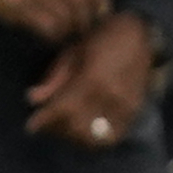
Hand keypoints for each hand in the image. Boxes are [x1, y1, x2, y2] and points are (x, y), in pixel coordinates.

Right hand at [0, 0, 108, 41]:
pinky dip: (54, 35)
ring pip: (67, 17)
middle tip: (85, 30)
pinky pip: (48, 26)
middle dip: (87, 20)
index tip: (101, 13)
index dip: (100, 0)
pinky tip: (51, 38)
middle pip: (82, 2)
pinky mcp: (20, 4)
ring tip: (68, 35)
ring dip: (70, 30)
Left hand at [26, 11, 153, 147]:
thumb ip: (54, 78)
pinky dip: (97, 137)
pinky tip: (86, 127)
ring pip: (97, 138)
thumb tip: (32, 99)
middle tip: (47, 124)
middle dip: (59, 130)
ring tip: (66, 127)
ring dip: (78, 137)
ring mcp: (126, 109)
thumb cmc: (102, 37)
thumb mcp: (72, 51)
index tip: (31, 126)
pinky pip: (114, 135)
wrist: (142, 34)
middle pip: (78, 129)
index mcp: (92, 81)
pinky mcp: (136, 113)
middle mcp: (111, 100)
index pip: (62, 110)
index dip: (44, 120)